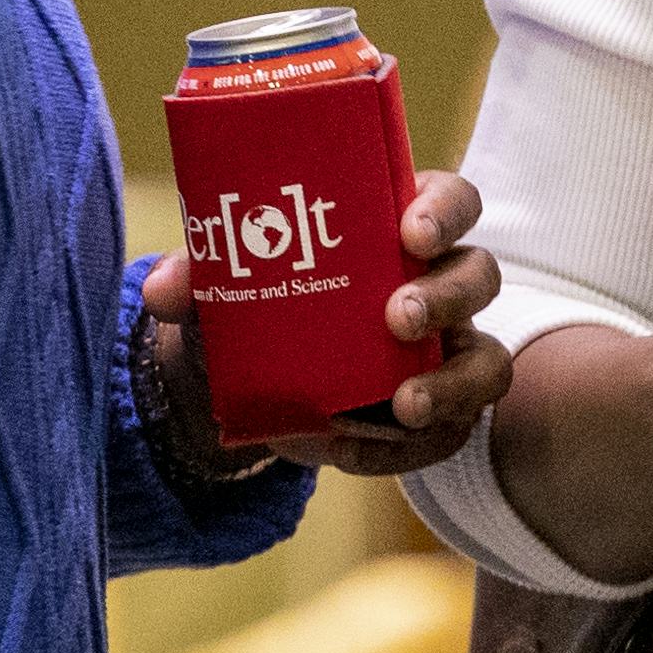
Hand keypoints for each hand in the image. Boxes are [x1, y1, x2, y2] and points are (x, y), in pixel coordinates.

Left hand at [136, 172, 512, 480]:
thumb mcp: (224, 284)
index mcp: (399, 227)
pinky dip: (406, 449)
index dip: (443, 210)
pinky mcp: (438, 414)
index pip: (452, 200)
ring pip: (488, 361)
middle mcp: (437, 283)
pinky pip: (452, 433)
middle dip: (446, 296)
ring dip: (452, 383)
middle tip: (394, 319)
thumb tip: (164, 290)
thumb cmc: (254, 301)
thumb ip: (196, 276)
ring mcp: (447, 351)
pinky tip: (354, 452)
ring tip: (403, 405)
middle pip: (480, 274)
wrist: (247, 383)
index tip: (409, 230)